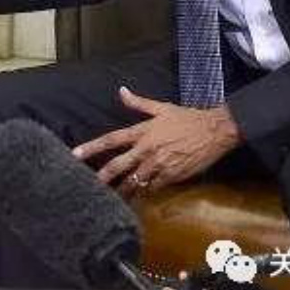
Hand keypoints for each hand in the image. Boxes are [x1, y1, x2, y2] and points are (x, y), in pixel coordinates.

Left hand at [71, 87, 241, 196]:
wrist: (214, 131)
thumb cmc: (187, 118)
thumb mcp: (161, 107)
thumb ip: (139, 103)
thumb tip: (121, 91)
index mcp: (142, 132)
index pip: (111, 139)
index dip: (92, 147)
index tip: (75, 154)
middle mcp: (147, 149)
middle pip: (119, 166)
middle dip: (103, 177)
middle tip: (89, 186)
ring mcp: (159, 165)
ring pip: (134, 181)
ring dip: (122, 189)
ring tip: (111, 198)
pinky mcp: (172, 176)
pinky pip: (153, 187)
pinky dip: (145, 191)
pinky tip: (138, 197)